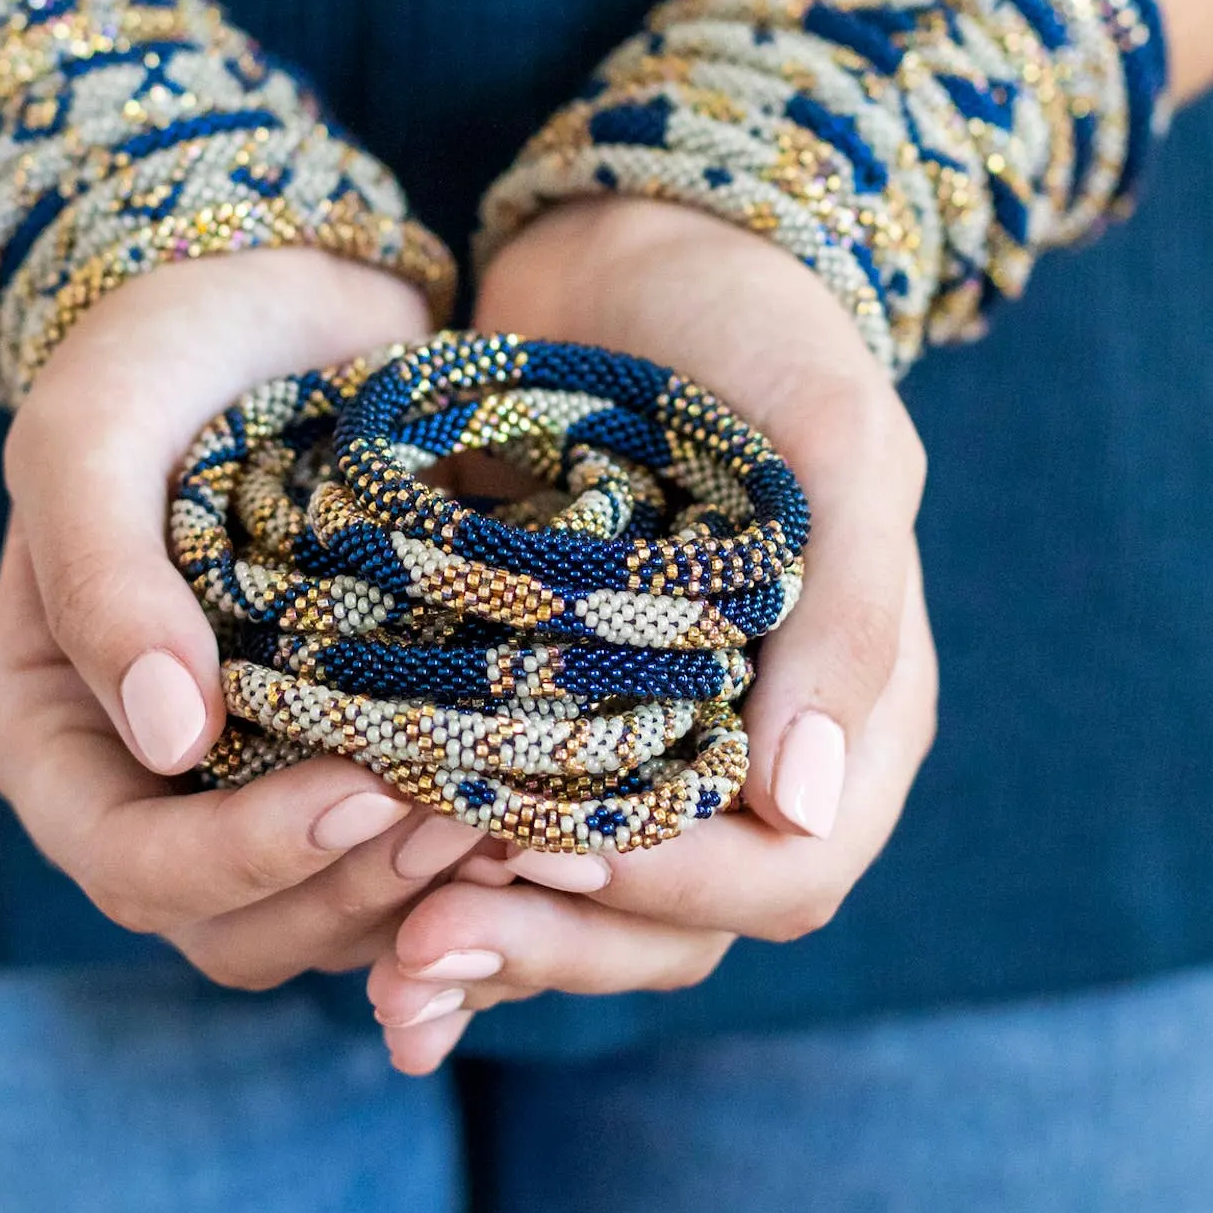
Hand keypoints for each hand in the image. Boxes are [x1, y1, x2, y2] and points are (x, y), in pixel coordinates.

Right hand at [0, 248, 487, 988]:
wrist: (274, 297)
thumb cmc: (158, 354)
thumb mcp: (93, 437)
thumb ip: (104, 579)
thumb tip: (172, 742)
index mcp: (60, 733)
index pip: (131, 865)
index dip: (242, 863)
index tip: (363, 790)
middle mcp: (154, 784)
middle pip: (240, 926)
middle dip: (354, 890)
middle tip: (471, 818)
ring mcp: (258, 779)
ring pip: (334, 915)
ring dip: (427, 891)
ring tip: (528, 817)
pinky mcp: (354, 750)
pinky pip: (403, 859)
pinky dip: (470, 855)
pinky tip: (551, 809)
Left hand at [367, 197, 936, 1069]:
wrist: (634, 249)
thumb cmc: (756, 330)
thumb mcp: (832, 439)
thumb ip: (845, 610)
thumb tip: (808, 803)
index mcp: (848, 707)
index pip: (788, 869)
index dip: (673, 889)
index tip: (540, 858)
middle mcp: (752, 747)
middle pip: (676, 919)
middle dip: (554, 946)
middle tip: (415, 950)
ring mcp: (647, 735)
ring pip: (588, 904)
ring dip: (490, 942)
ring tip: (381, 962)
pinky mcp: (548, 708)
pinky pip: (513, 835)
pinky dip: (448, 882)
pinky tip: (364, 910)